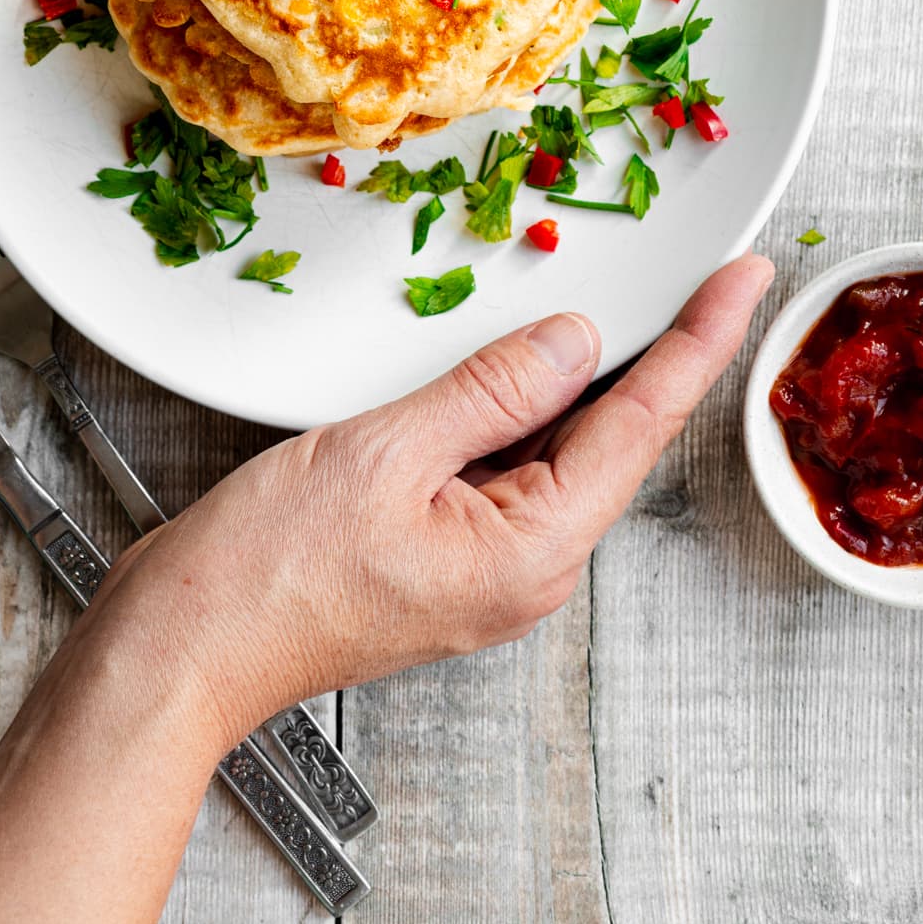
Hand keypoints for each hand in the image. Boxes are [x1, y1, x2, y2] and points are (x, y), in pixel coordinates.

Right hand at [0, 254, 772, 923]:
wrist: (181, 649)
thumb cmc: (266, 574)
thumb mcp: (385, 452)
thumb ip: (490, 391)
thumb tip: (572, 342)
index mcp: (530, 550)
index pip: (638, 424)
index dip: (697, 342)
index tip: (741, 282)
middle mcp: (524, 568)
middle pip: (606, 438)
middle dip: (639, 353)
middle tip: (682, 274)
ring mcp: (482, 565)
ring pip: (550, 448)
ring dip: (561, 378)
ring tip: (576, 303)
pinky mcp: (441, 551)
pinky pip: (500, 466)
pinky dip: (505, 408)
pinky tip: (492, 365)